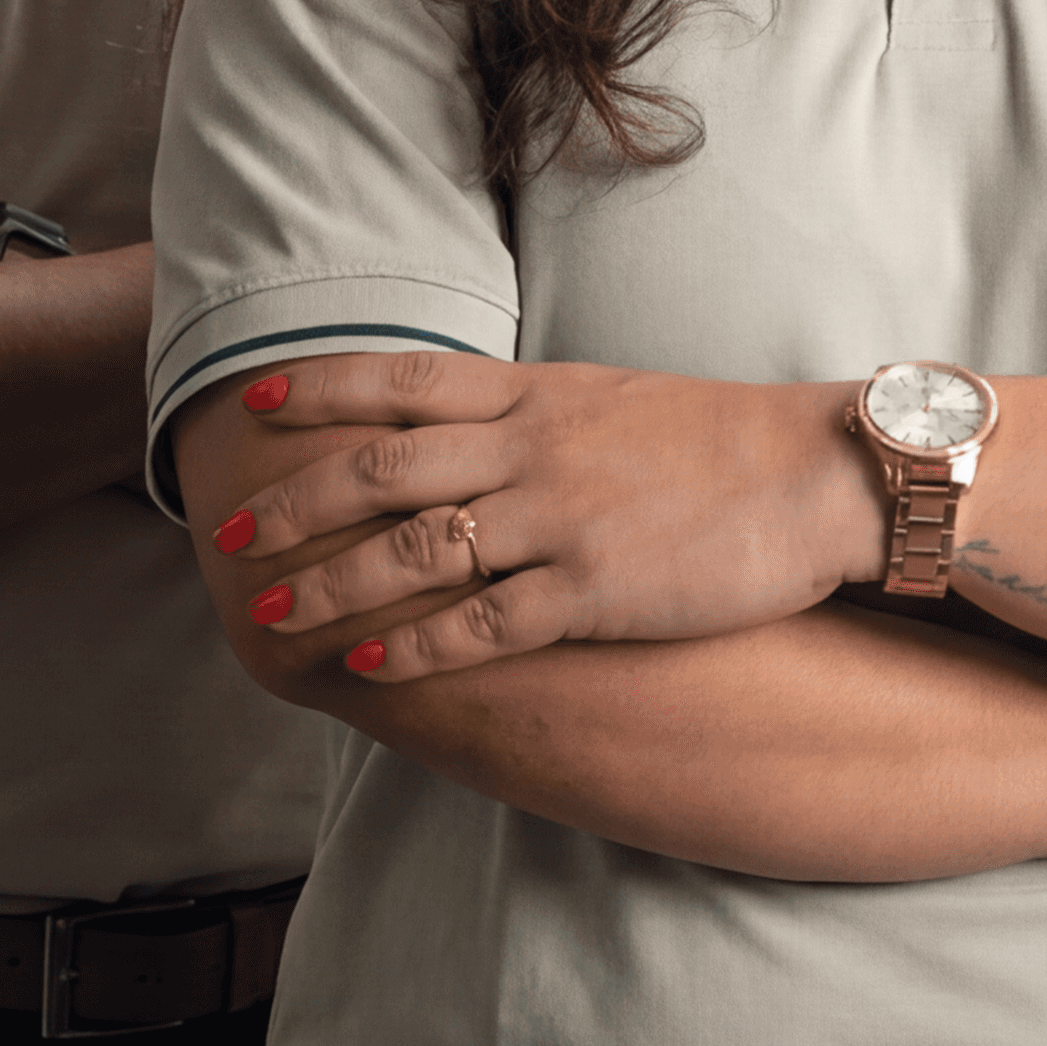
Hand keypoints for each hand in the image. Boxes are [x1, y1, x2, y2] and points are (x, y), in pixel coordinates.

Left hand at [207, 354, 876, 681]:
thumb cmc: (723, 439)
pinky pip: (484, 623)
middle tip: (226, 538)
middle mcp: (532, 448)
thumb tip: (468, 429)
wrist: (820, 473)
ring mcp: (560, 519)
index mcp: (536, 393)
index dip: (322, 390)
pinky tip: (369, 666)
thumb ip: (534, 414)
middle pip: (381, 469)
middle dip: (292, 507)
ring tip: (271, 617)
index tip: (255, 402)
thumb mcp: (613, 400)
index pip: (403, 379)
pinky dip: (417, 645)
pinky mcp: (595, 590)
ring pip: (413, 551)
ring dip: (330, 586)